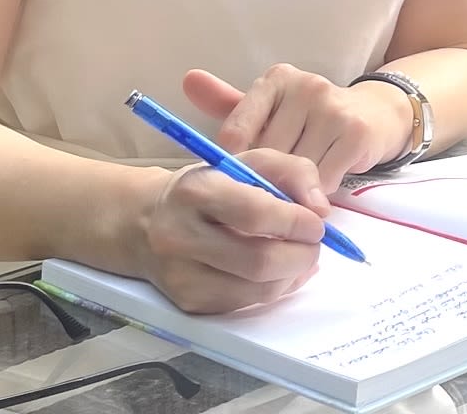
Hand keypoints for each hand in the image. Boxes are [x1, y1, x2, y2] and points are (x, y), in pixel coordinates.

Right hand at [136, 150, 328, 313]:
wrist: (146, 222)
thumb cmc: (209, 188)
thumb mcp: (248, 162)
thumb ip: (293, 173)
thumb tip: (321, 211)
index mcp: (196, 191)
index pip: (255, 214)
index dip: (296, 222)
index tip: (316, 222)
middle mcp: (180, 236)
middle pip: (259, 261)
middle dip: (301, 255)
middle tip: (314, 244)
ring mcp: (181, 275)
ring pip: (257, 290)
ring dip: (292, 275)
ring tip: (298, 256)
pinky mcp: (188, 303)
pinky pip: (246, 304)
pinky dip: (274, 289)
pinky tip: (277, 271)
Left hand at [185, 64, 411, 184]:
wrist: (377, 115)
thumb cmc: (312, 118)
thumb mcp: (270, 108)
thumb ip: (229, 103)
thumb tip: (187, 80)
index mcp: (276, 80)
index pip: (235, 132)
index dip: (236, 166)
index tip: (241, 180)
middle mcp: (304, 87)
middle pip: (265, 156)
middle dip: (267, 181)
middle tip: (270, 194)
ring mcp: (332, 108)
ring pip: (294, 171)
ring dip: (293, 191)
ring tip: (296, 191)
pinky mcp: (355, 133)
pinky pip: (322, 179)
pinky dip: (317, 194)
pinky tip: (319, 190)